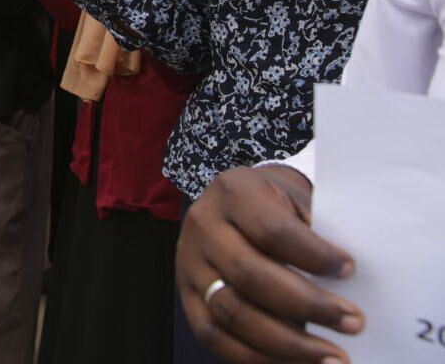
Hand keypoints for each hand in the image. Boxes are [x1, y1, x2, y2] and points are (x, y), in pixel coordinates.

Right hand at [176, 165, 361, 363]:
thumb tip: (352, 284)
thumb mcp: (296, 199)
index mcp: (234, 193)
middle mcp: (203, 226)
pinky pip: (212, 336)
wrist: (234, 203)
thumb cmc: (278, 206)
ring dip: (288, 343)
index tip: (351, 271)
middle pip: (250, 274)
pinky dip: (255, 357)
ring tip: (332, 357)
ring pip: (231, 312)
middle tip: (353, 323)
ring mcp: (189, 263)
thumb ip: (317, 232)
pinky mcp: (187, 296)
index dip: (314, 255)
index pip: (272, 230)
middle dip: (307, 306)